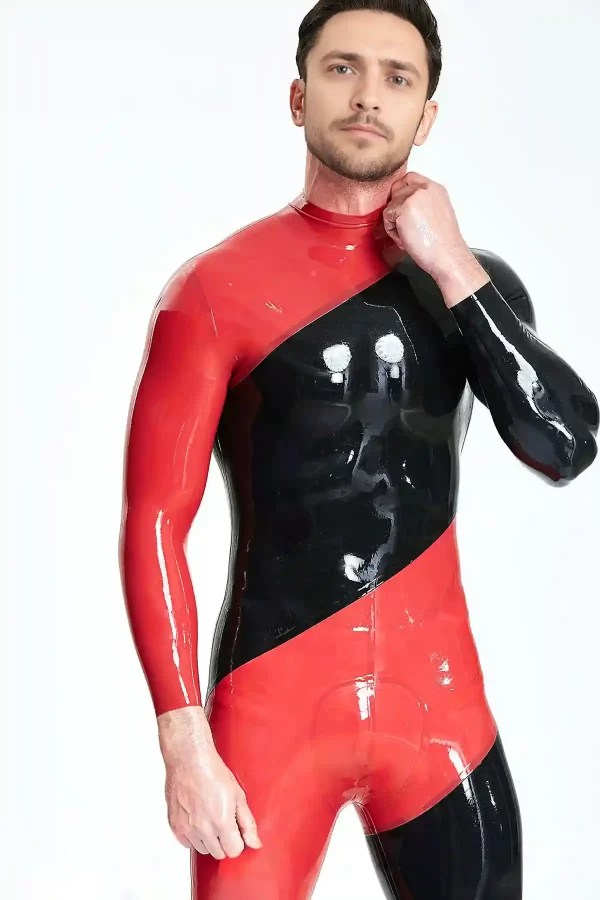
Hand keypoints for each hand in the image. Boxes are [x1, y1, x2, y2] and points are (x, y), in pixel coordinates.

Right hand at [158, 706, 261, 858]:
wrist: (189, 759)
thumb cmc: (213, 771)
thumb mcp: (238, 795)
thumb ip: (247, 823)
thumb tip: (254, 843)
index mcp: (222, 822)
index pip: (234, 851)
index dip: (238, 841)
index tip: (236, 831)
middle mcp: (203, 829)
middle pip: (219, 853)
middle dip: (225, 842)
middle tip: (224, 822)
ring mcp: (187, 828)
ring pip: (203, 850)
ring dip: (209, 840)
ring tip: (210, 818)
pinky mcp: (175, 825)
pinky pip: (187, 844)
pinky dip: (193, 837)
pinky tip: (198, 819)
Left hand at [382, 171, 471, 280]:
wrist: (447, 256)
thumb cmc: (443, 243)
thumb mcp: (438, 213)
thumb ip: (422, 203)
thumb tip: (404, 205)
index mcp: (435, 189)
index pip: (409, 178)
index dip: (401, 192)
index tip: (403, 210)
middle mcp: (425, 188)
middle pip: (396, 191)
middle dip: (398, 210)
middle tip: (408, 228)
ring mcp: (413, 196)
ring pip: (390, 205)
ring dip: (395, 223)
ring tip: (409, 236)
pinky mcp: (403, 207)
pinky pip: (387, 216)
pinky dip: (392, 231)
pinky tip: (406, 239)